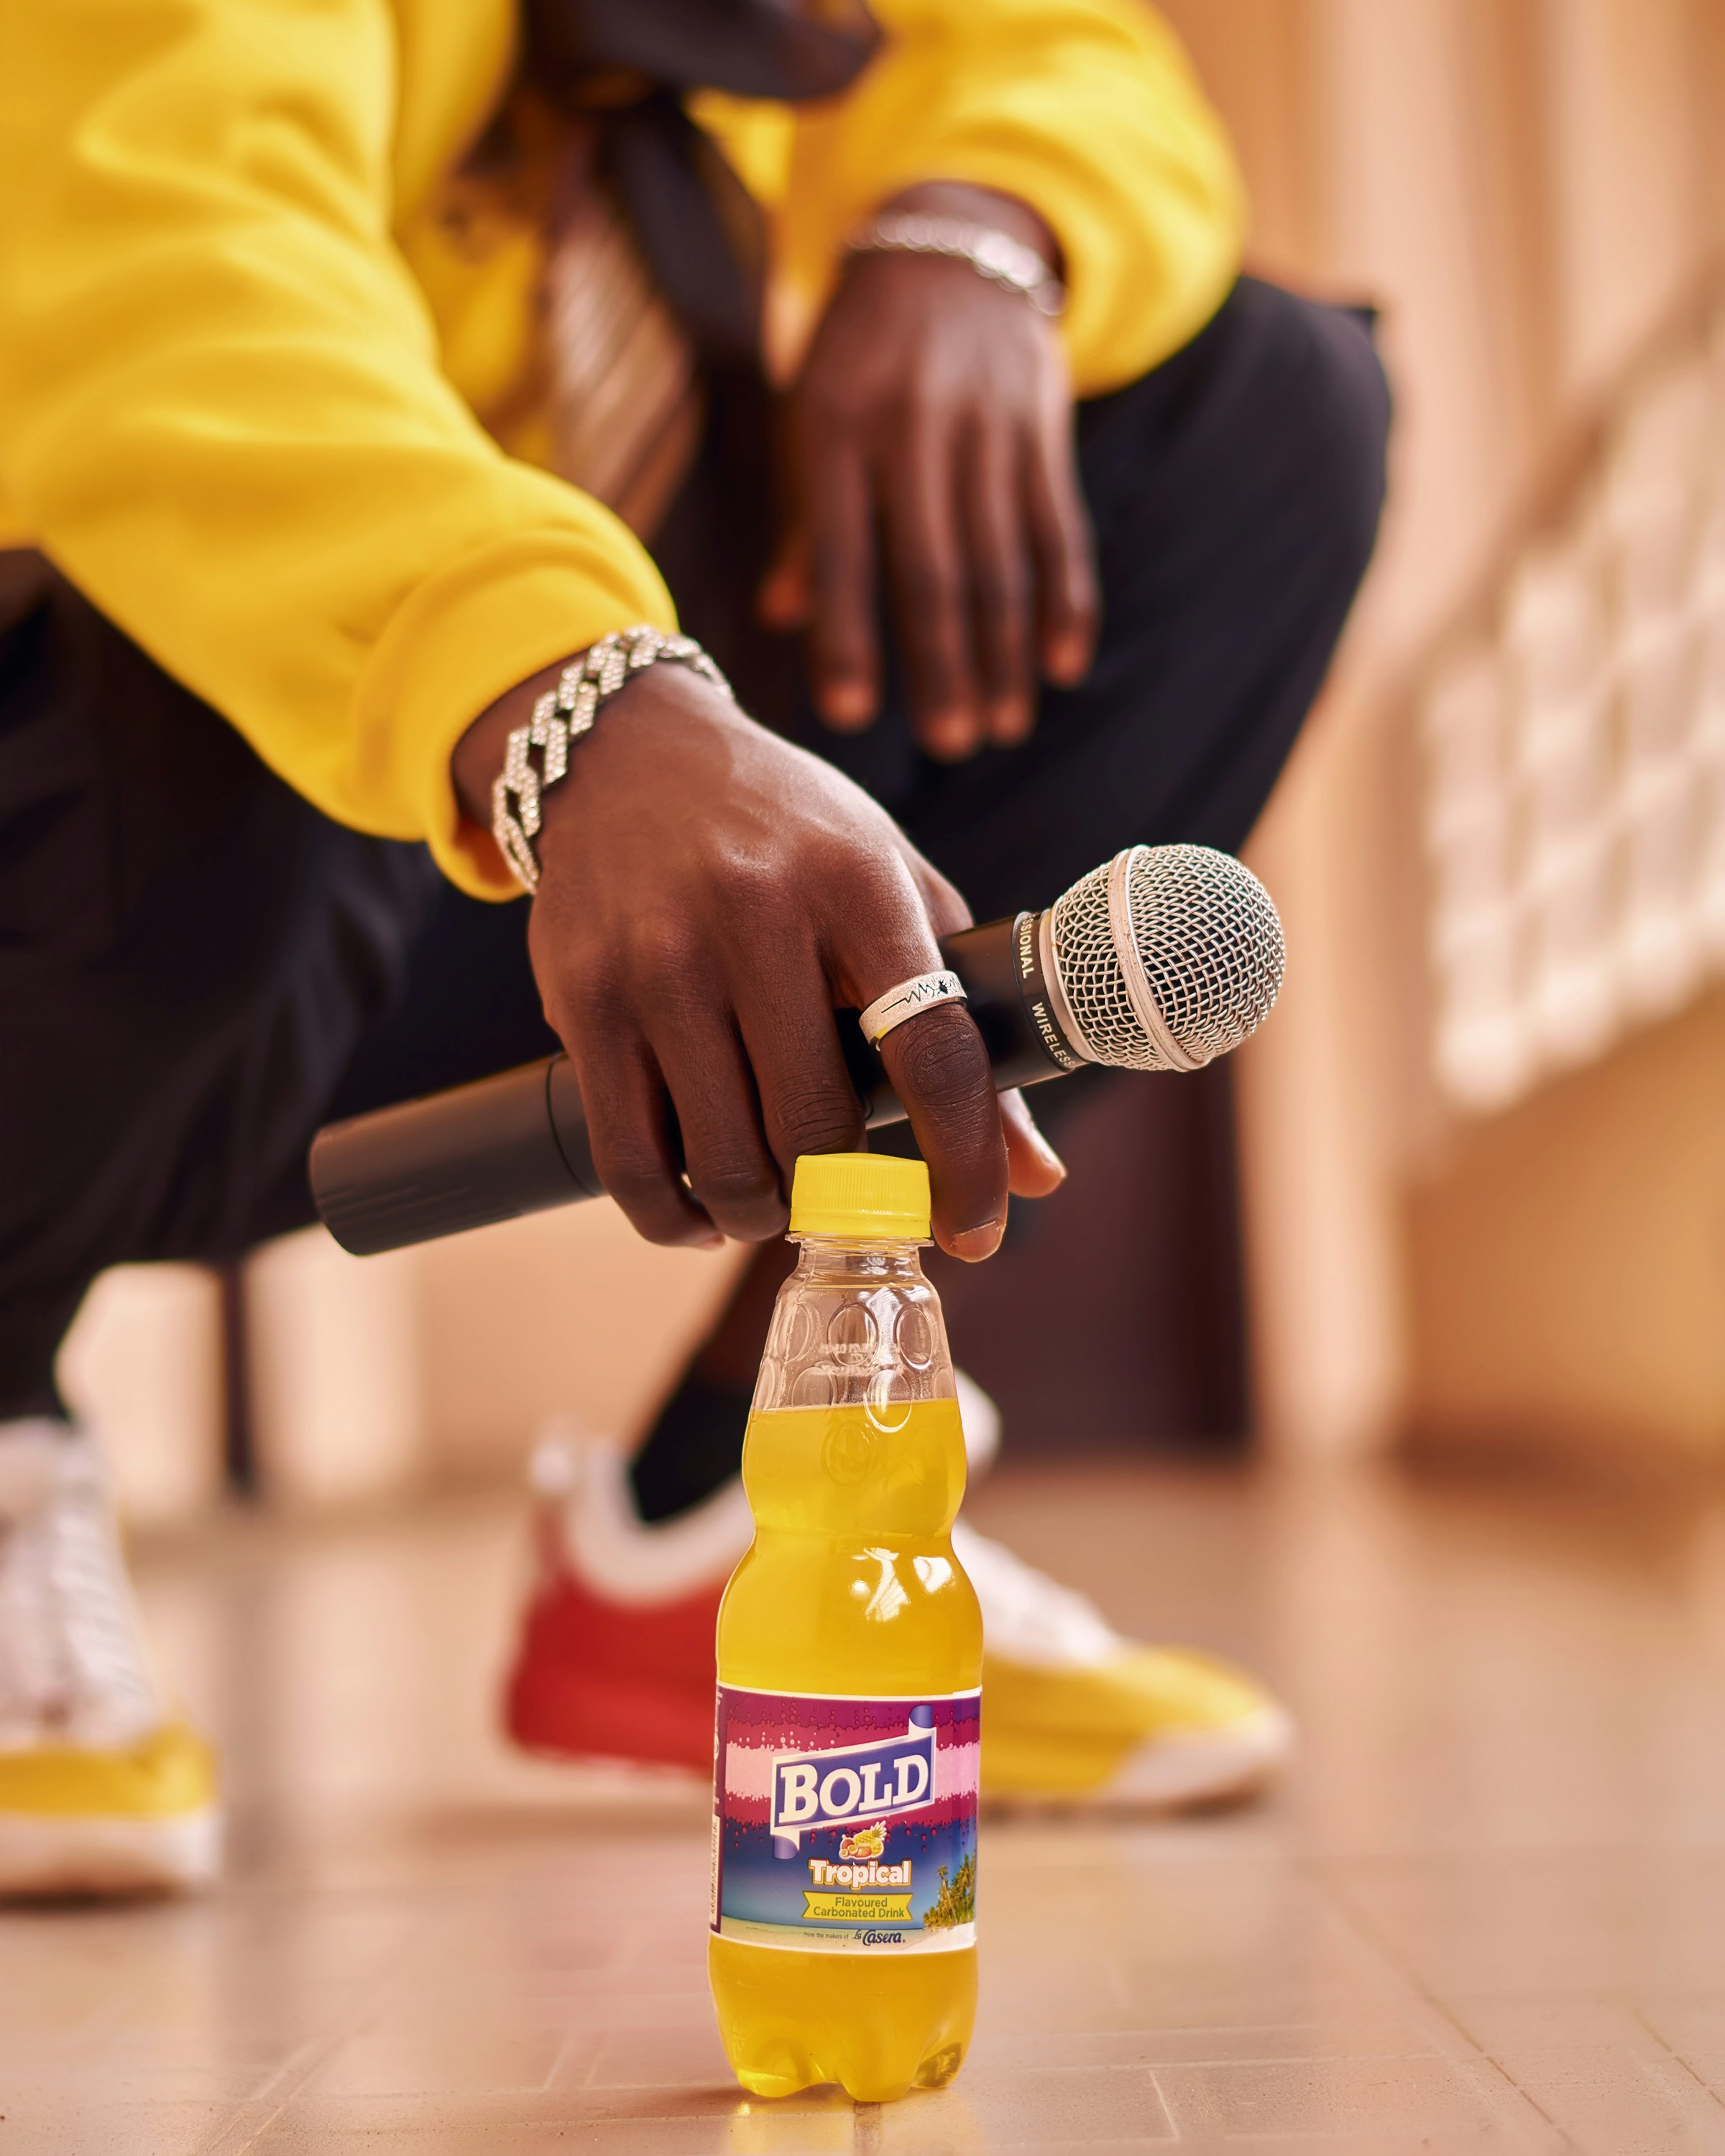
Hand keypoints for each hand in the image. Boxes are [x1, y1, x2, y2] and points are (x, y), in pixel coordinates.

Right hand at [453, 663, 1064, 1254]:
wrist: (630, 753)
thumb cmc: (786, 835)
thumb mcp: (890, 889)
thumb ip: (966, 1025)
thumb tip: (1034, 1175)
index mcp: (855, 881)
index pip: (930, 1048)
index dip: (964, 1159)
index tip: (976, 1231)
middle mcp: (753, 914)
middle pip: (815, 1128)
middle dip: (841, 1193)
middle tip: (846, 1196)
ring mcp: (657, 959)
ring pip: (724, 1161)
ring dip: (762, 1213)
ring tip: (775, 1200)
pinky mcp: (583, 998)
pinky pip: (631, 1161)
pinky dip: (675, 1217)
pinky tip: (704, 1211)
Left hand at [760, 182, 1097, 761]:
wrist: (951, 243)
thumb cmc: (860, 354)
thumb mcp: (812, 416)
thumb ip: (804, 519)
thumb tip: (779, 617)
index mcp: (839, 425)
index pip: (844, 549)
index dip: (849, 634)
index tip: (848, 715)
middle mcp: (916, 424)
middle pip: (935, 567)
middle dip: (942, 662)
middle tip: (947, 744)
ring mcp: (988, 424)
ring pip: (1002, 558)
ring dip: (1004, 652)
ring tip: (1001, 727)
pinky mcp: (1044, 427)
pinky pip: (1059, 527)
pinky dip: (1064, 601)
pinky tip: (1061, 667)